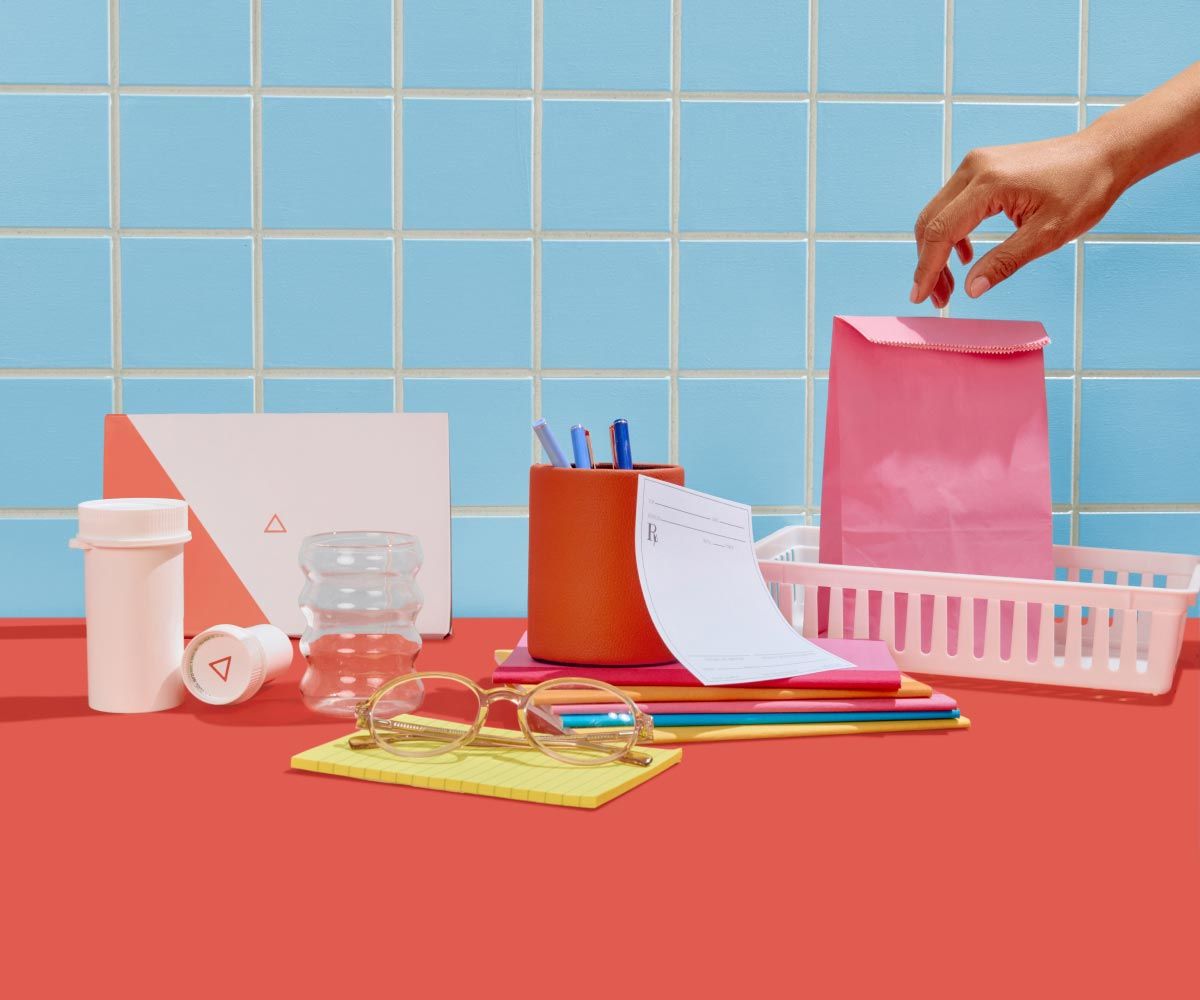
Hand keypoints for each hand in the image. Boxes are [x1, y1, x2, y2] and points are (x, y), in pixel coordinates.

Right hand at [911, 131, 1122, 306]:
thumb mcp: (1048, 235)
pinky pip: (952, 205)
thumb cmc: (1084, 189)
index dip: (926, 270)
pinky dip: (950, 234)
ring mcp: (975, 165)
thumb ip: (1004, 262)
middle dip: (927, 265)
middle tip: (938, 299)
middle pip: (930, 223)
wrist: (1103, 154)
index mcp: (989, 183)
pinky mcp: (981, 167)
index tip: (919, 298)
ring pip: (937, 214)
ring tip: (948, 285)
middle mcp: (974, 168)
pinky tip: (965, 257)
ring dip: (936, 251)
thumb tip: (970, 290)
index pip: (940, 232)